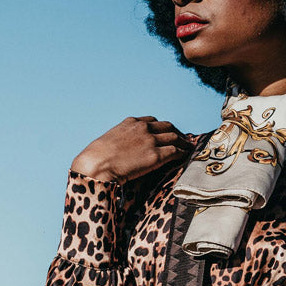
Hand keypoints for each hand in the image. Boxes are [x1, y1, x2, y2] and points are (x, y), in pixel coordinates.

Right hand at [71, 117, 189, 182]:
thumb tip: (124, 150)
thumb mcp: (110, 140)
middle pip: (167, 127)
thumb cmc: (97, 158)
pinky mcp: (156, 156)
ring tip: (189, 147)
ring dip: (183, 142)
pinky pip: (175, 151)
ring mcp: (150, 141)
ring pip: (174, 137)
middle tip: (182, 139)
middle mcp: (143, 128)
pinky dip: (182, 152)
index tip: (166, 132)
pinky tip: (185, 156)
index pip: (152, 121)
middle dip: (176, 133)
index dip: (162, 127)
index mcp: (131, 123)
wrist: (96, 165)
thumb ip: (122, 140)